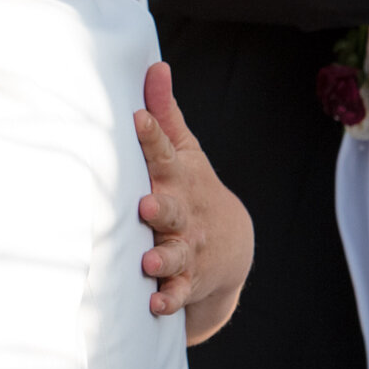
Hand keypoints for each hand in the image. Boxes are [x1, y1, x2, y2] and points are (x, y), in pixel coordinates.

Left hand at [135, 62, 251, 343]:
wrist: (230, 245)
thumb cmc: (190, 186)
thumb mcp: (183, 150)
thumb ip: (164, 113)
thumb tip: (155, 64)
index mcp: (178, 178)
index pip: (165, 153)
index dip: (152, 136)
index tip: (137, 119)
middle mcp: (183, 213)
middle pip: (172, 208)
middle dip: (160, 207)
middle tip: (145, 205)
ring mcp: (187, 248)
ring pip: (175, 254)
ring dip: (162, 258)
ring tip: (148, 261)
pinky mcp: (186, 279)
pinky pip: (178, 292)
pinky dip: (169, 299)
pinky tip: (156, 304)